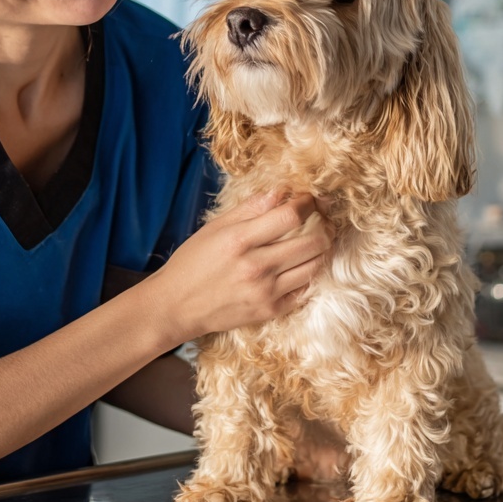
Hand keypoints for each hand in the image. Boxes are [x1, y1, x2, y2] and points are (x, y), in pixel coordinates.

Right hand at [148, 192, 331, 343]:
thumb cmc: (193, 262)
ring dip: (322, 249)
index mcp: (240, 240)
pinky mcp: (271, 311)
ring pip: (315, 265)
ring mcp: (266, 292)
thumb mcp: (215, 227)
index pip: (290, 215)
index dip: (308, 203)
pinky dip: (311, 273)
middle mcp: (257, 266)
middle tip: (322, 218)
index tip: (310, 198)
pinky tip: (304, 263)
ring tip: (318, 239)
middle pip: (312, 241)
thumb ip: (250, 208)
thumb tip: (281, 190)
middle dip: (324, 225)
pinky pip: (306, 289)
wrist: (177, 306)